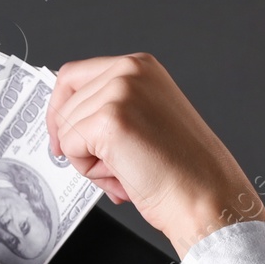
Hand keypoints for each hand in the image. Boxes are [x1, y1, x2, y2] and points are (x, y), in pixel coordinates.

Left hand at [45, 52, 264, 256]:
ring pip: (65, 129)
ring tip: (126, 169)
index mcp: (140, 66)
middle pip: (65, 103)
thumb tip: (65, 116)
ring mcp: (120, 91)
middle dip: (79, 143)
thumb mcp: (143, 118)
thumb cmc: (182, 170)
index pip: (73, 76)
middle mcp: (130, 70)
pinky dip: (89, 171)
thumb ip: (109, 107)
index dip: (60, 110)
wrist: (205, 197)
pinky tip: (123, 174)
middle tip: (111, 165)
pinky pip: (69, 148)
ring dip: (88, 160)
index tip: (59, 135)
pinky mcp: (110, 120)